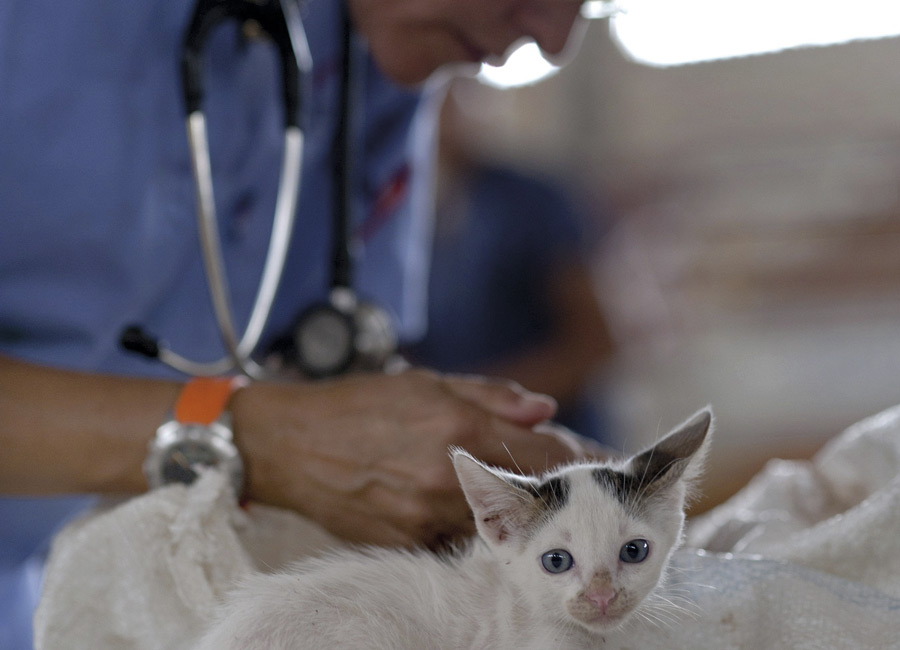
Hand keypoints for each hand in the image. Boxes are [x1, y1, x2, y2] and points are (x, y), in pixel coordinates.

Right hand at [230, 369, 588, 547]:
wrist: (287, 445)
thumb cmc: (355, 405)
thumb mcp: (426, 382)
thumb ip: (491, 397)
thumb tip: (544, 408)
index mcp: (456, 428)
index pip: (545, 452)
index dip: (584, 458)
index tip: (607, 464)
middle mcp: (445, 477)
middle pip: (531, 492)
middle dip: (558, 487)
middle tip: (574, 482)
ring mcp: (424, 516)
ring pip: (499, 522)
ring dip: (521, 511)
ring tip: (526, 497)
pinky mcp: (404, 542)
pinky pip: (457, 540)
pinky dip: (474, 527)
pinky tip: (473, 514)